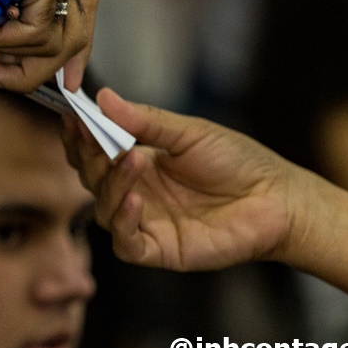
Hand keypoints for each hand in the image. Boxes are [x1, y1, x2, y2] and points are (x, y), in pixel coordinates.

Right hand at [0, 0, 97, 92]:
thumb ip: (9, 45)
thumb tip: (37, 73)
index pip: (80, 12)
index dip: (74, 52)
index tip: (68, 85)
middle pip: (80, 26)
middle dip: (43, 65)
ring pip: (60, 35)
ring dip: (9, 51)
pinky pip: (40, 29)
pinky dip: (3, 40)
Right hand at [63, 88, 299, 270]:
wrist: (276, 198)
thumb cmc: (238, 162)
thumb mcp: (189, 133)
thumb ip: (145, 121)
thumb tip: (103, 97)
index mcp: (140, 161)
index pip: (95, 151)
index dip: (80, 136)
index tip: (71, 115)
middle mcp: (137, 192)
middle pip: (92, 178)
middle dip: (90, 155)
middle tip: (94, 135)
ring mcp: (146, 221)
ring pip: (103, 208)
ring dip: (111, 183)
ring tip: (131, 159)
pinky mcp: (159, 250)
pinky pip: (125, 242)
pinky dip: (122, 222)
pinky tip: (133, 201)